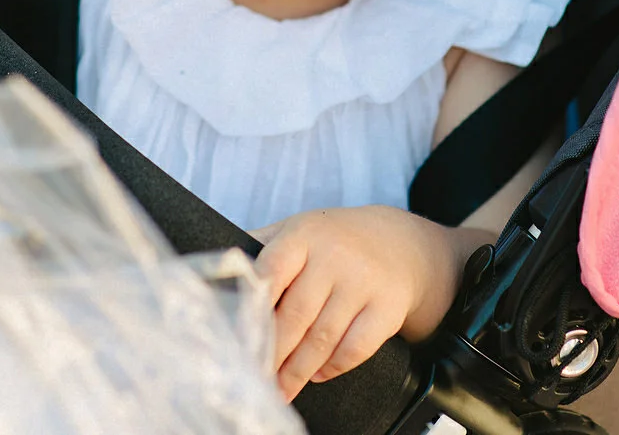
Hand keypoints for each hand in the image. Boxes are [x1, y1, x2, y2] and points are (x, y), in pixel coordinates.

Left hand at [251, 206, 481, 400]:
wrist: (402, 243)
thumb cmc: (335, 242)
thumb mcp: (301, 230)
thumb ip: (261, 246)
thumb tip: (216, 275)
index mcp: (304, 235)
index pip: (271, 270)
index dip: (253, 307)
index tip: (236, 340)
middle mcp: (335, 255)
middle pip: (295, 315)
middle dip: (271, 353)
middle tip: (253, 379)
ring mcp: (364, 281)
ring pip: (323, 337)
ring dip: (297, 370)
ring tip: (279, 388)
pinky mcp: (388, 307)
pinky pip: (356, 347)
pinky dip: (332, 367)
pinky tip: (317, 374)